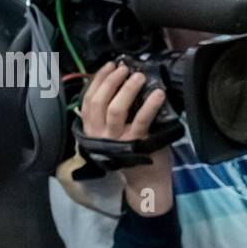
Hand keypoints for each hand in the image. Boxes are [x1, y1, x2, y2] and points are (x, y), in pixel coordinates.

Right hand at [80, 61, 173, 215]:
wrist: (145, 181)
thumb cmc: (130, 151)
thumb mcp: (111, 133)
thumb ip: (108, 114)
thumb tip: (117, 83)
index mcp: (91, 129)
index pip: (88, 99)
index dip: (98, 80)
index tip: (110, 66)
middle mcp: (100, 134)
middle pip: (100, 101)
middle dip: (112, 80)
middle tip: (126, 69)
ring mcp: (117, 140)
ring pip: (116, 108)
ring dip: (128, 89)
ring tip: (139, 77)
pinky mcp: (136, 143)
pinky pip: (141, 120)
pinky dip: (150, 104)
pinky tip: (158, 94)